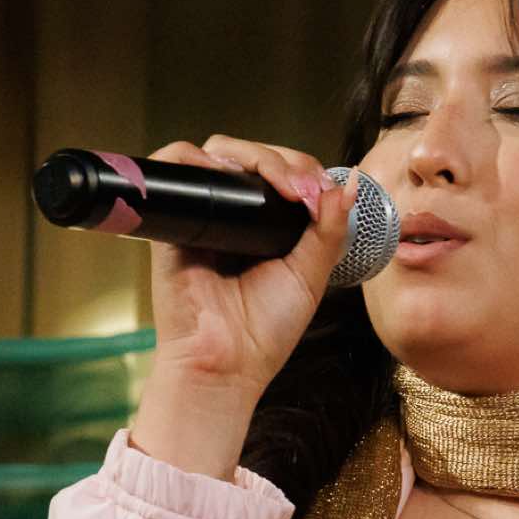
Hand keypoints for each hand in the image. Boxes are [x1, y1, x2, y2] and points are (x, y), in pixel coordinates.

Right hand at [129, 136, 356, 478]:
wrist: (226, 364)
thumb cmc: (264, 332)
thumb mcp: (310, 275)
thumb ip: (329, 230)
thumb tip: (346, 183)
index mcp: (266, 225)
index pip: (282, 172)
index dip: (303, 170)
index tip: (321, 194)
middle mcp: (233, 214)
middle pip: (252, 155)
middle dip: (284, 161)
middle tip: (304, 190)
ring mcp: (203, 214)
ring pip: (219, 153)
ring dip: (252, 155)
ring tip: (280, 184)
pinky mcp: (173, 221)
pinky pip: (172, 167)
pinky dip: (194, 158)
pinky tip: (226, 174)